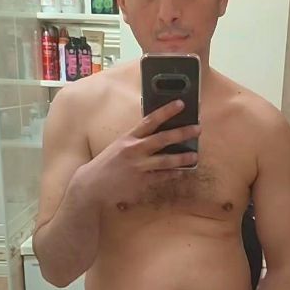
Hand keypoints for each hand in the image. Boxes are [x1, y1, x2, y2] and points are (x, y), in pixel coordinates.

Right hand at [76, 99, 199, 207]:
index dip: (166, 111)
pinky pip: (162, 176)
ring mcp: (139, 167)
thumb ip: (136, 141)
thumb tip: (155, 137)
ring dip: (182, 158)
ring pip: (166, 160)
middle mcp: (134, 150)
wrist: (92, 185)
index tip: (181, 104)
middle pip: (162, 139)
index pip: (150, 120)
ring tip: (195, 155)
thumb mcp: (118, 147)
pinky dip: (172, 174)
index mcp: (128, 138)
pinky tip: (181, 172)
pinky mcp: (141, 182)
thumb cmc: (106, 165)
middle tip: (197, 129)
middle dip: (182, 133)